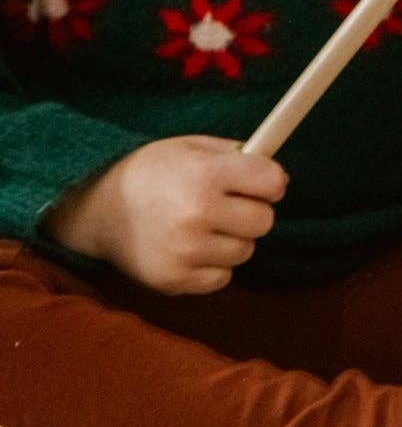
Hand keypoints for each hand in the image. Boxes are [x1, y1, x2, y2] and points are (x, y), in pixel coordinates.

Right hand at [41, 135, 286, 295]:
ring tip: (202, 226)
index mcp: (205, 175)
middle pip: (264, 221)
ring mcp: (184, 251)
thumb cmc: (154, 171)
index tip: (261, 182)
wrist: (98, 207)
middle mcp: (196, 214)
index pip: (272, 182)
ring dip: (232, 239)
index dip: (271, 182)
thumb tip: (279, 177)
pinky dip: (213, 266)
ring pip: (245, 251)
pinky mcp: (173, 280)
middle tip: (228, 204)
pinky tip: (190, 248)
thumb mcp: (194, 146)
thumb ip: (240, 156)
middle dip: (252, 211)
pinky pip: (222, 278)